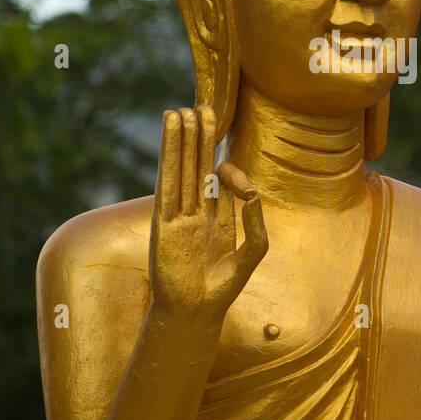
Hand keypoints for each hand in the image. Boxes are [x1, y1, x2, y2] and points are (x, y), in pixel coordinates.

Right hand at [148, 104, 267, 325]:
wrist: (195, 312)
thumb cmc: (223, 288)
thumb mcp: (251, 254)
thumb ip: (256, 224)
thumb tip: (253, 194)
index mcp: (216, 219)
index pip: (219, 181)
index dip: (226, 167)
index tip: (231, 169)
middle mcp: (196, 212)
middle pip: (197, 166)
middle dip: (201, 139)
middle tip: (202, 107)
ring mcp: (178, 214)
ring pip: (181, 169)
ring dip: (181, 141)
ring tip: (181, 111)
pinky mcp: (164, 220)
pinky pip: (167, 182)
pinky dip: (168, 156)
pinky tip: (169, 134)